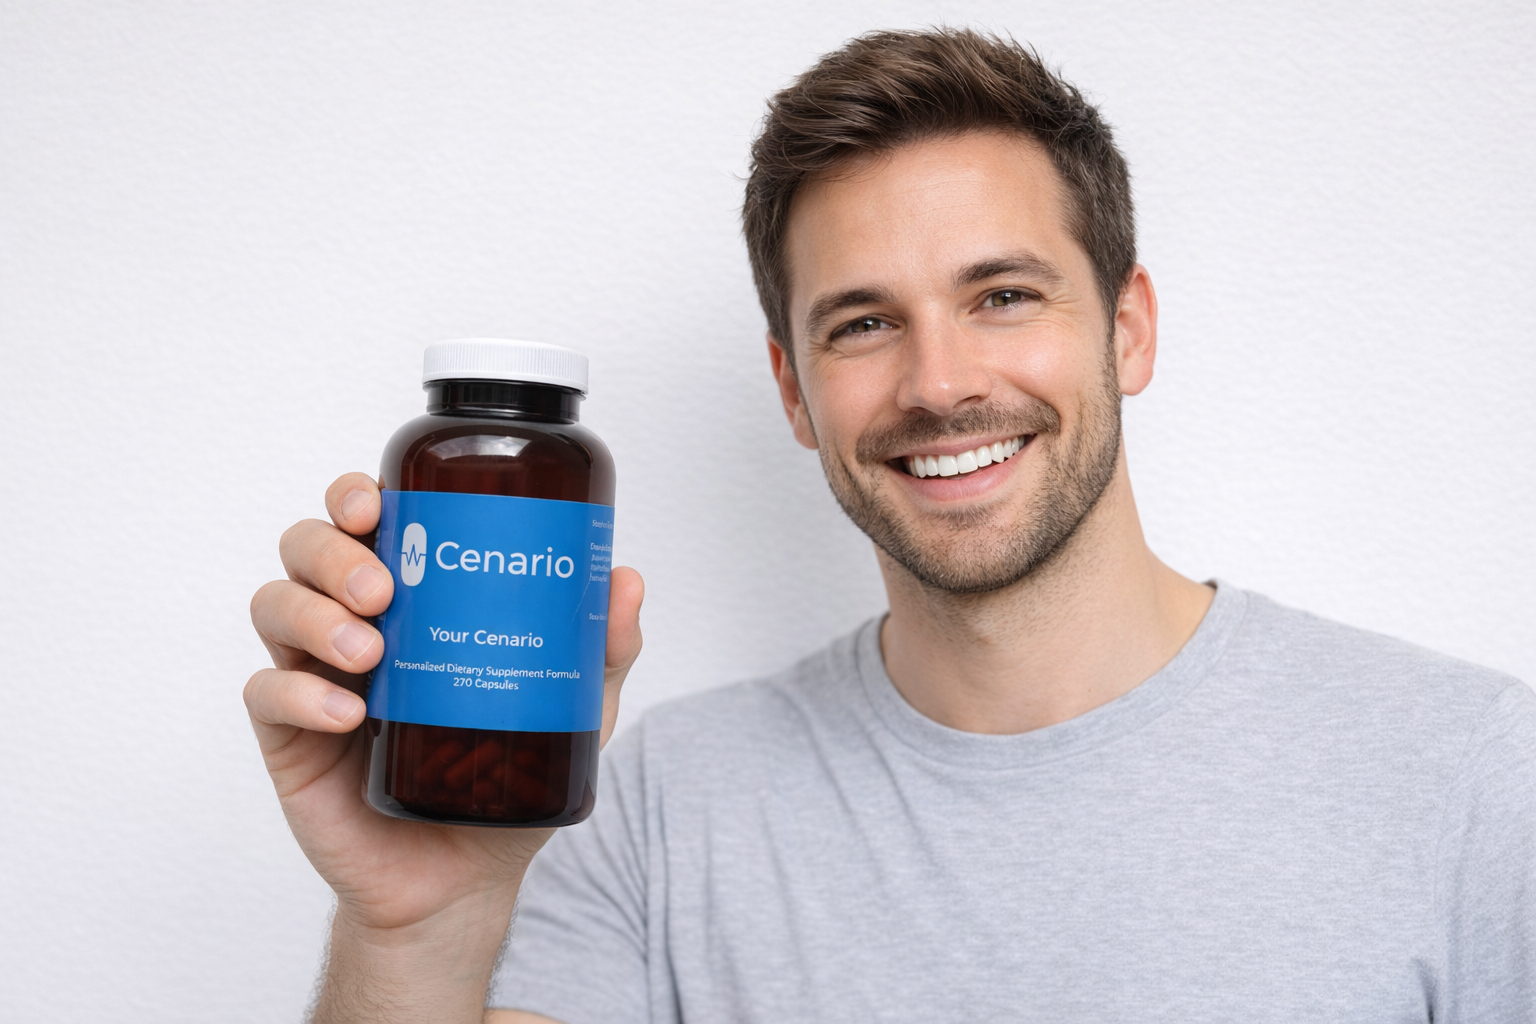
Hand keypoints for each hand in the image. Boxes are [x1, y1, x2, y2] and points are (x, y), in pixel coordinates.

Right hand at [245, 472, 642, 1020]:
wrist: (465, 876)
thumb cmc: (506, 776)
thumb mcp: (569, 707)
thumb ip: (599, 649)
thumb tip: (626, 579)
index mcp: (409, 596)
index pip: (365, 518)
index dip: (358, 493)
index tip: (384, 499)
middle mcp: (352, 620)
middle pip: (307, 547)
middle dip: (334, 551)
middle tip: (383, 590)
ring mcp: (314, 674)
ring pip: (274, 604)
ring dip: (314, 614)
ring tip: (370, 654)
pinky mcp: (287, 735)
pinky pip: (265, 692)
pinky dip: (298, 692)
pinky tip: (345, 713)